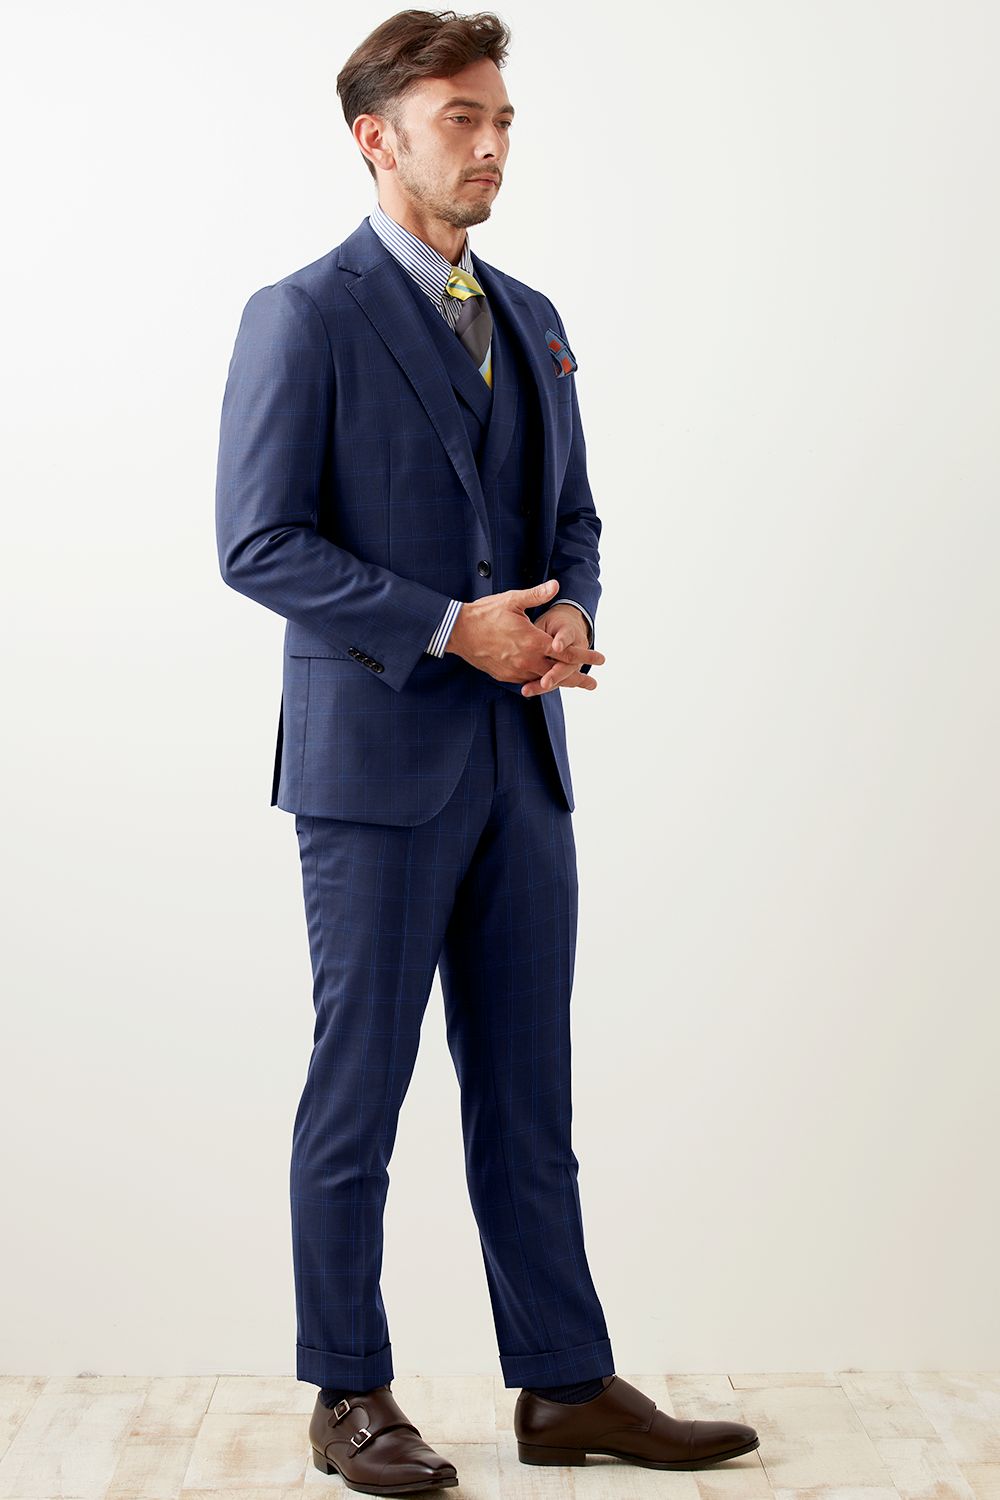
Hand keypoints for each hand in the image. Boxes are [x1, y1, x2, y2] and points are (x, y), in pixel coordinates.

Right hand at [445, 578, 604, 687]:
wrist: (458, 631)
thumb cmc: (486, 613)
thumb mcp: (513, 600)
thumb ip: (537, 595)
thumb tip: (557, 586)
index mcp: (533, 642)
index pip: (566, 652)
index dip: (586, 655)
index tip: (601, 658)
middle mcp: (527, 660)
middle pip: (559, 673)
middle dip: (578, 678)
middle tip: (594, 683)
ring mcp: (516, 671)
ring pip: (544, 680)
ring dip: (559, 683)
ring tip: (574, 685)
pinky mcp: (505, 676)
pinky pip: (527, 681)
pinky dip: (539, 681)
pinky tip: (545, 680)